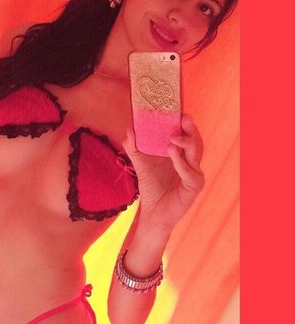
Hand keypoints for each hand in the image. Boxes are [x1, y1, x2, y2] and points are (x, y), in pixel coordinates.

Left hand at [122, 114, 204, 231]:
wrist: (153, 213)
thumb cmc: (151, 188)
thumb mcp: (141, 164)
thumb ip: (134, 148)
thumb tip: (129, 129)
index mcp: (180, 155)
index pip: (185, 135)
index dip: (184, 123)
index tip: (179, 110)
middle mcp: (190, 162)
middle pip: (195, 142)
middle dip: (190, 129)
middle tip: (184, 118)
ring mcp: (194, 174)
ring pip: (194, 155)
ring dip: (185, 144)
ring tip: (172, 139)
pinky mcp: (194, 186)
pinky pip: (190, 172)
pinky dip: (181, 162)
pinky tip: (172, 153)